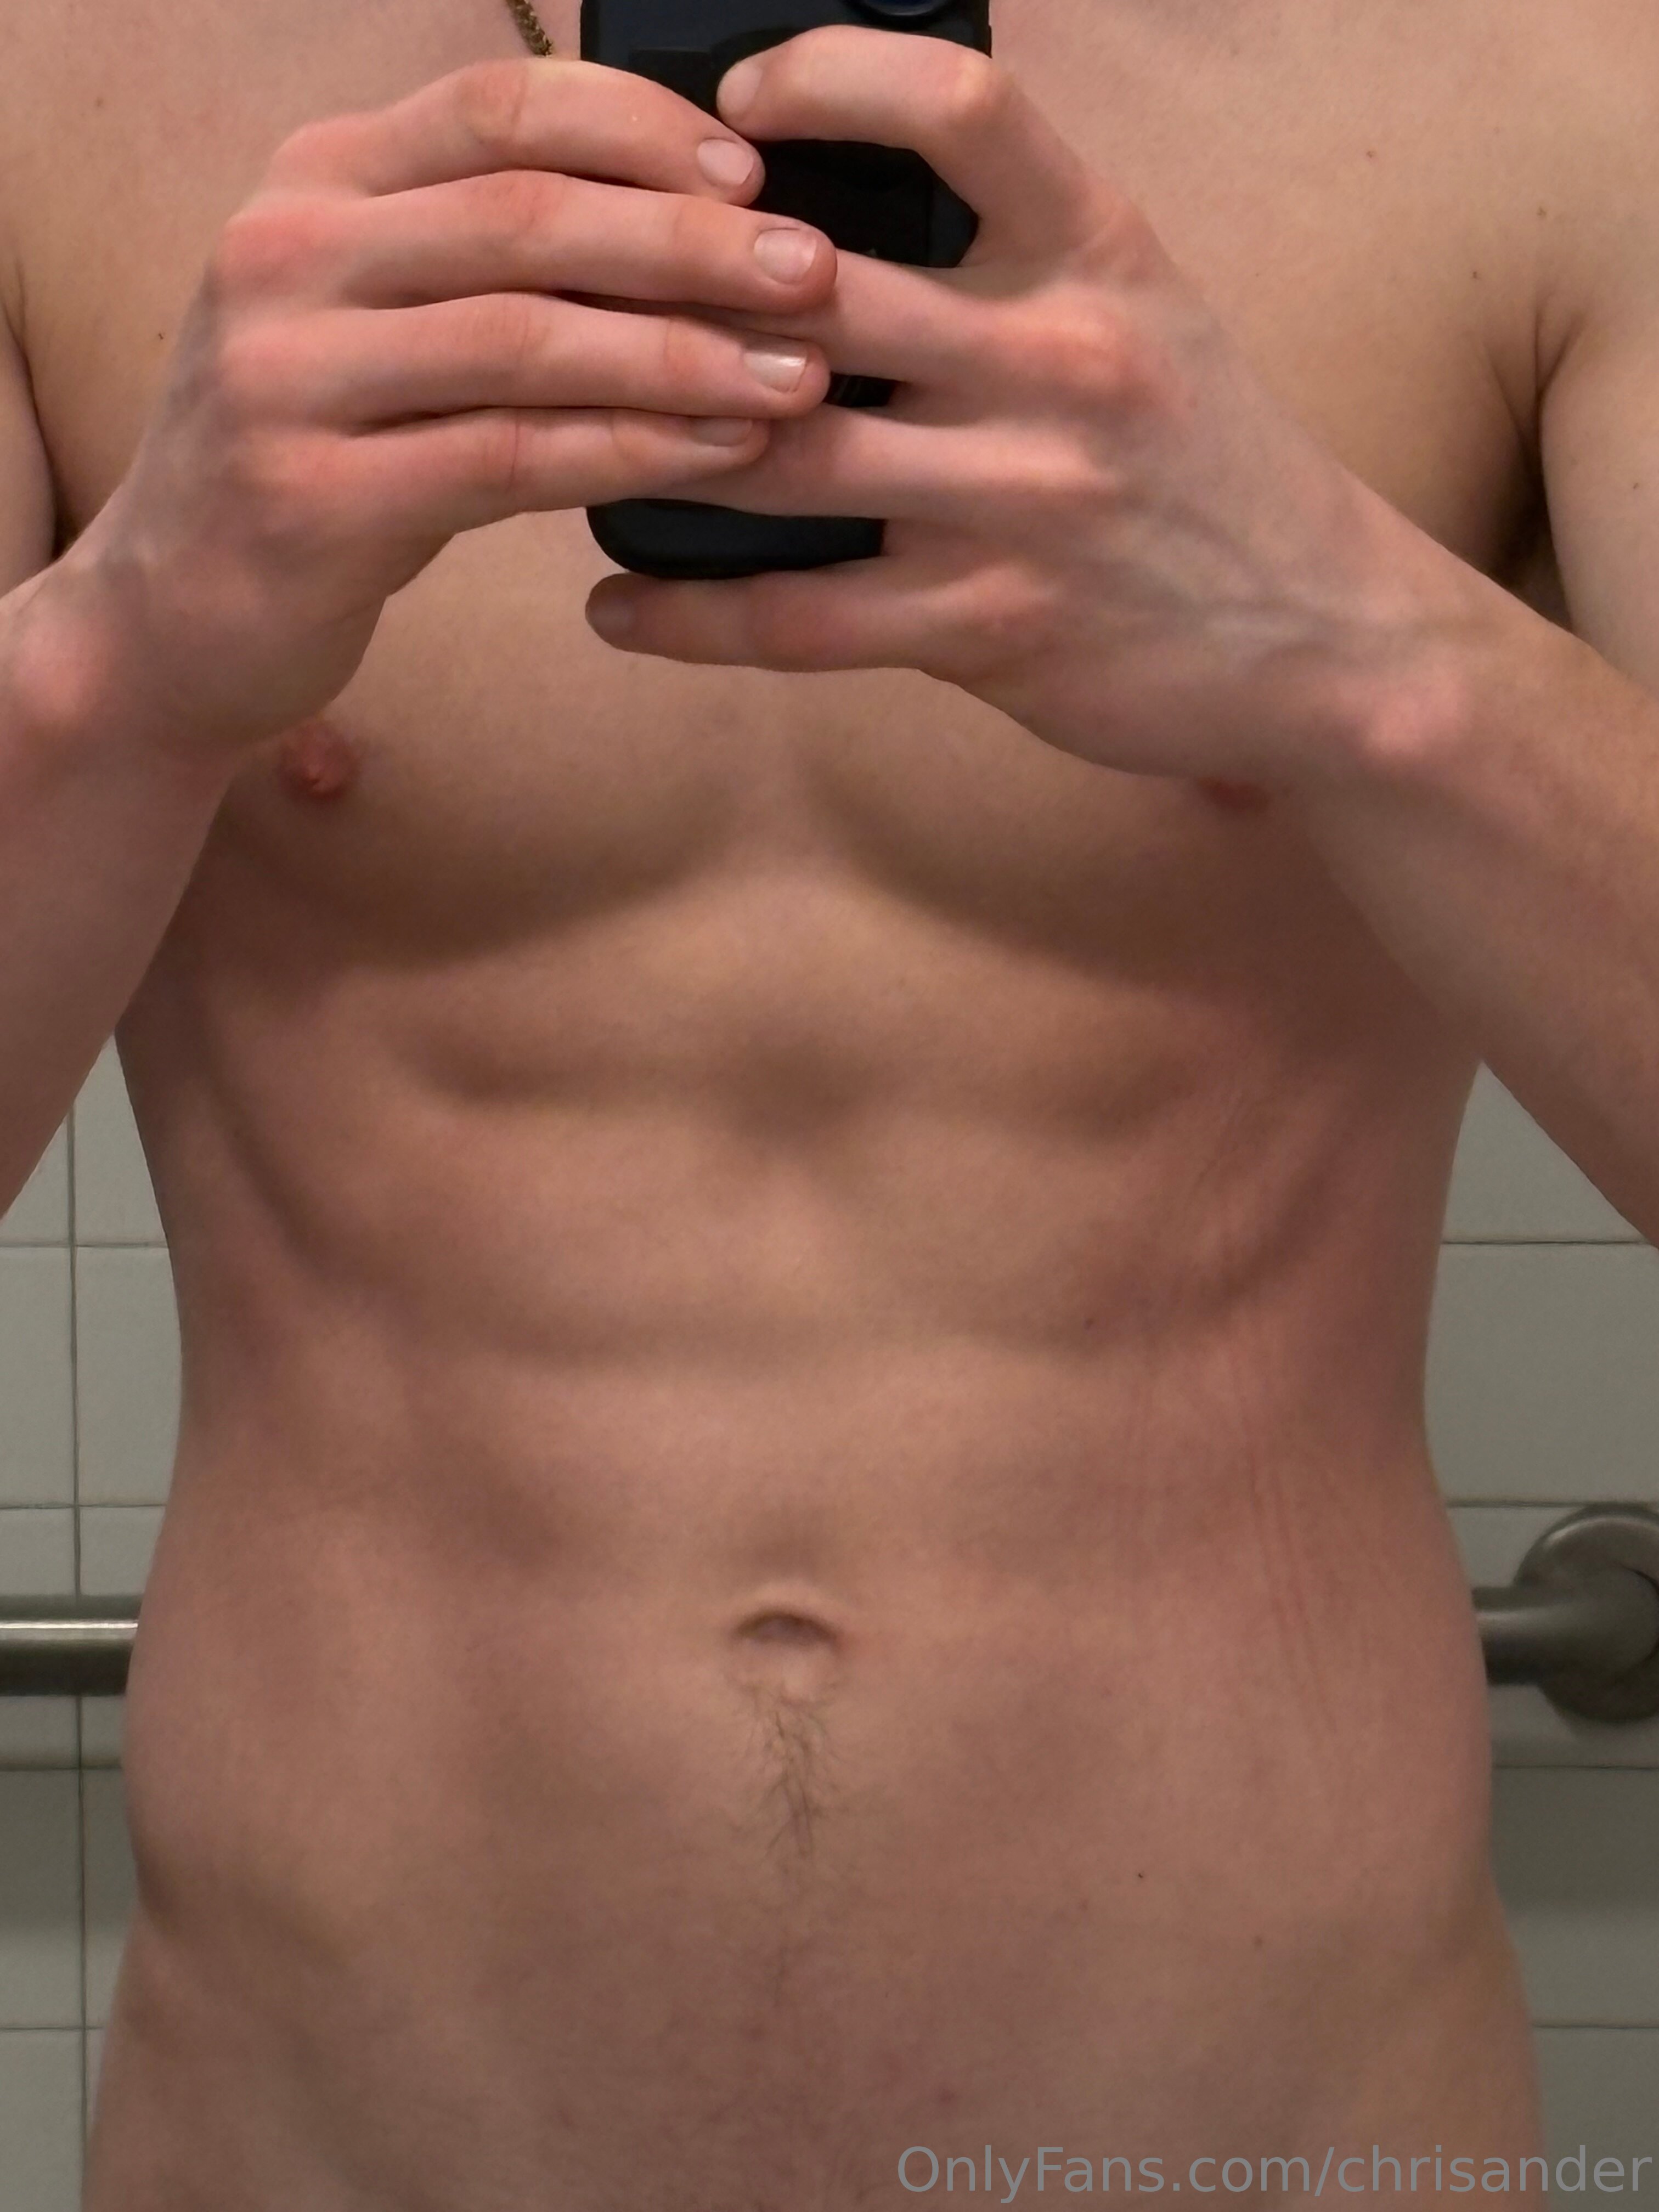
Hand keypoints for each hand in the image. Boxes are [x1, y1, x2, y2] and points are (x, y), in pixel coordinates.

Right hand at [54, 56, 836, 763]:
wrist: (173, 617)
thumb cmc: (320, 461)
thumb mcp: (382, 326)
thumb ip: (488, 263)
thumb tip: (689, 224)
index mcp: (315, 182)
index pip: (498, 109)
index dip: (638, 129)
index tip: (754, 169)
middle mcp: (287, 254)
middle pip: (526, 215)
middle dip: (690, 241)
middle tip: (814, 273)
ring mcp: (287, 376)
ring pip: (524, 338)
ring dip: (680, 354)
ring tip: (797, 376)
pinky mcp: (312, 497)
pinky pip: (508, 460)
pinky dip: (628, 451)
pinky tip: (720, 453)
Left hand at [585, 24, 1480, 796]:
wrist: (1328, 637)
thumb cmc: (1211, 470)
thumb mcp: (1144, 319)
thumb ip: (1013, 264)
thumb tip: (831, 231)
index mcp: (1101, 254)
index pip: (958, 108)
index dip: (824, 81)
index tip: (732, 107)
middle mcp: (1060, 361)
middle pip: (816, 290)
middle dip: (675, 290)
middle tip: (573, 292)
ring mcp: (1025, 501)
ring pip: (780, 456)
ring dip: (647, 445)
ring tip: (553, 441)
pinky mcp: (994, 628)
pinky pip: (801, 619)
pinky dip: (688, 617)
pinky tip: (616, 610)